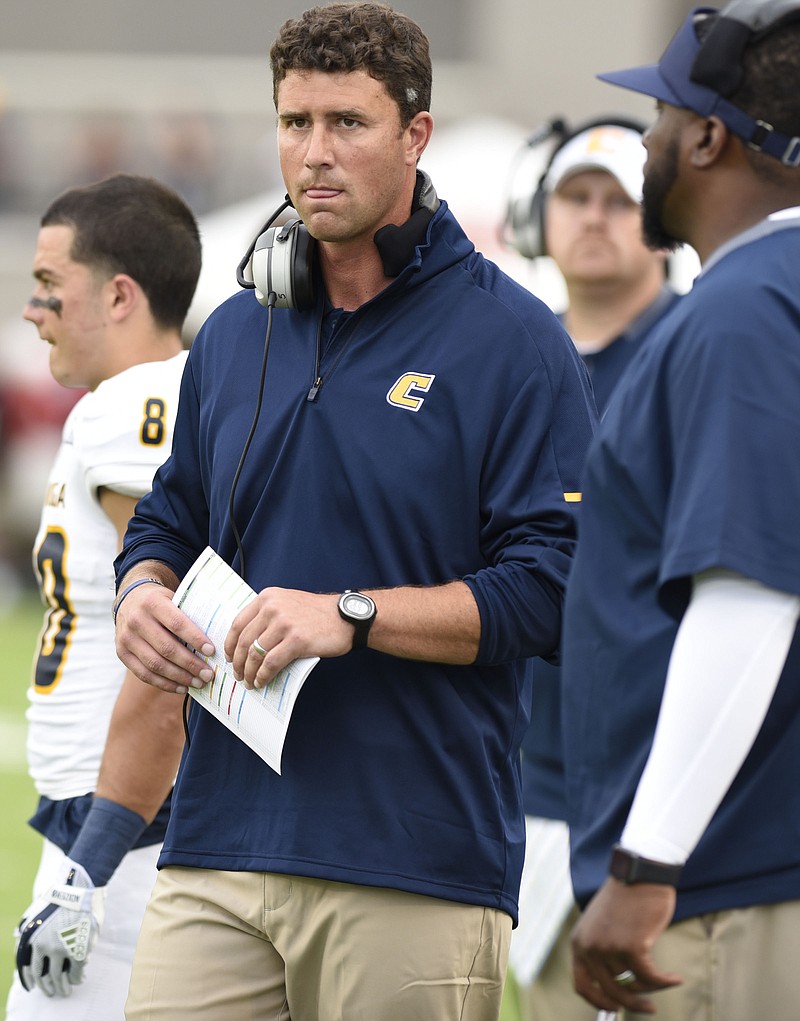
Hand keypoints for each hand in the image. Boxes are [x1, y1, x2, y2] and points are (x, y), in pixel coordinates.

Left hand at [15, 859, 105, 996]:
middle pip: (45, 976)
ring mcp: (63, 950)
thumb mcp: (34, 910)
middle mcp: (45, 948)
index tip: (33, 987)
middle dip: (48, 987)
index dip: (31, 980)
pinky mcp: (80, 950)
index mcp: (32, 940)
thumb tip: (17, 935)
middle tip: (52, 992)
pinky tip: (78, 979)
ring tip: (65, 991)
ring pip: (60, 977)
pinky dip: (77, 978)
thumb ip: (26, 925)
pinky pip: (77, 972)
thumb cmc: (58, 896)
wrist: (81, 888)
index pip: (28, 968)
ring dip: (63, 987)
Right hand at [114, 574, 215, 694]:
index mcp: (153, 603)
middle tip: (208, 674)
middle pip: (167, 648)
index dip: (195, 639)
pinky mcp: (121, 653)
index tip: (212, 651)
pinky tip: (181, 687)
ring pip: (155, 664)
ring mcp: (126, 638)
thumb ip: (189, 614)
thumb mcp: (173, 598)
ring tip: (198, 683)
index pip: (177, 624)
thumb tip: (217, 638)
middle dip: (190, 664)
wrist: (129, 599)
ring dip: (180, 677)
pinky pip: (144, 674)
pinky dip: (164, 684)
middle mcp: (137, 620)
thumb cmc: (161, 602)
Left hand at [225, 588, 352, 688]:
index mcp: (267, 597)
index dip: (229, 644)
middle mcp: (273, 607)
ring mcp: (284, 623)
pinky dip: (263, 675)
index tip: (229, 656)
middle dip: (237, 662)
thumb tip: (248, 642)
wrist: (346, 617)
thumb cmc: (318, 614)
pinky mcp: (296, 640)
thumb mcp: (288, 603)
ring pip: (255, 653)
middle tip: (238, 674)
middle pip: (243, 641)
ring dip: (249, 672)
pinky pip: (271, 663)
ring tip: (249, 681)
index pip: (238, 623)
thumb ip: (268, 615)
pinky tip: (262, 681)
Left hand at [571, 878, 681, 1014]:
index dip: (599, 1002)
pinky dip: (665, 981)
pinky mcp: (632, 947)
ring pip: (633, 985)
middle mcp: (590, 947)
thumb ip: (603, 951)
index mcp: (578, 942)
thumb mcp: (603, 925)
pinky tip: (676, 978)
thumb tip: (617, 986)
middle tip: (649, 1008)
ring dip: (651, 986)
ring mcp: (609, 948)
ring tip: (665, 978)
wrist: (641, 873)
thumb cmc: (627, 898)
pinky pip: (651, 978)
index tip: (614, 1008)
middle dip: (631, 1003)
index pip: (581, 985)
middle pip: (610, 991)